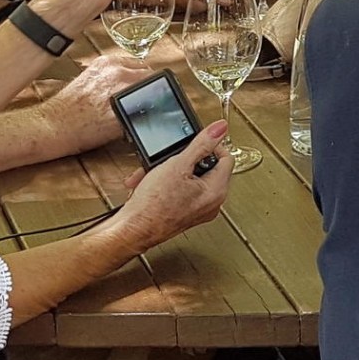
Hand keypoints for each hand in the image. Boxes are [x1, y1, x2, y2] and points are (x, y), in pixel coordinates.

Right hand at [32, 54, 152, 156]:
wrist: (53, 125)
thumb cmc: (67, 108)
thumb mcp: (90, 79)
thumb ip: (112, 77)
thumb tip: (131, 84)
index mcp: (109, 62)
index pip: (142, 66)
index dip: (144, 81)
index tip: (143, 90)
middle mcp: (118, 72)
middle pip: (151, 78)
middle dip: (149, 91)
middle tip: (140, 105)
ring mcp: (123, 90)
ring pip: (154, 94)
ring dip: (150, 104)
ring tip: (137, 115)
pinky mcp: (125, 111)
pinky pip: (148, 113)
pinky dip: (146, 119)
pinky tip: (134, 125)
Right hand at [111, 121, 231, 250]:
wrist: (132, 230)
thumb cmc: (153, 206)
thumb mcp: (178, 165)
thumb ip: (202, 144)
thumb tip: (220, 128)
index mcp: (217, 191)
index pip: (226, 158)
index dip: (210, 146)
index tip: (195, 144)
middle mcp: (211, 203)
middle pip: (206, 168)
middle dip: (183, 159)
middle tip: (170, 159)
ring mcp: (197, 210)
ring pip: (189, 179)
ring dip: (169, 171)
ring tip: (153, 172)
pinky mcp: (183, 213)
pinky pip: (180, 191)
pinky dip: (165, 184)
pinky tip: (149, 183)